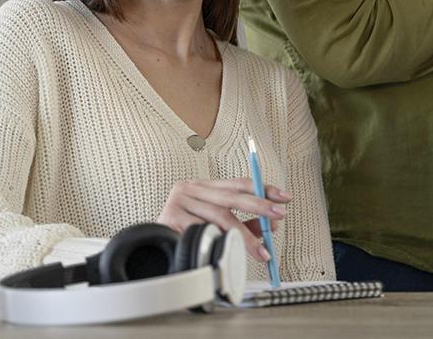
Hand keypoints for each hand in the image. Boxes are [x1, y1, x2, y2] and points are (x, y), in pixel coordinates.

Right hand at [158, 178, 291, 262]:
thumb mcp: (215, 222)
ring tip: (260, 250)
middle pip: (232, 196)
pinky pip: (202, 231)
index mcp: (203, 186)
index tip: (284, 198)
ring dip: (244, 235)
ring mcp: (179, 202)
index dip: (263, 189)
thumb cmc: (186, 233)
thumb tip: (269, 225)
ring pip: (220, 216)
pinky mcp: (170, 218)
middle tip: (278, 216)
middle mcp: (190, 188)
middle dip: (259, 207)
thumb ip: (242, 222)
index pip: (239, 183)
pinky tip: (230, 250)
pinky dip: (219, 241)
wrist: (148, 246)